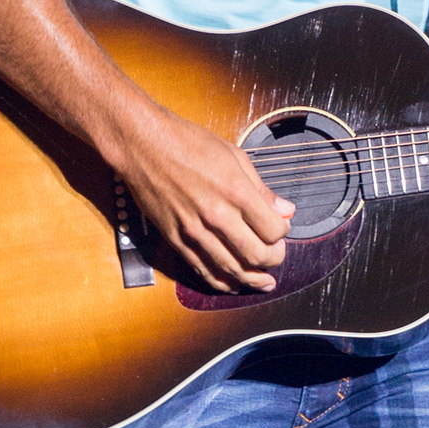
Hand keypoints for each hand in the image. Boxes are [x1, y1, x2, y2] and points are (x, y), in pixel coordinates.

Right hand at [114, 109, 294, 293]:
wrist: (144, 145)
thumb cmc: (187, 143)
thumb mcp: (234, 156)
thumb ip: (261, 188)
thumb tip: (285, 209)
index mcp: (236, 191)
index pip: (273, 230)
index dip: (284, 233)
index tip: (282, 228)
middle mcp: (217, 215)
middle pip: (256, 254)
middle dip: (274, 260)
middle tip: (277, 256)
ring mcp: (194, 230)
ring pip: (231, 268)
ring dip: (253, 279)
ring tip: (264, 282)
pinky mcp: (176, 238)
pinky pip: (202, 269)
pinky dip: (221, 281)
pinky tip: (233, 284)